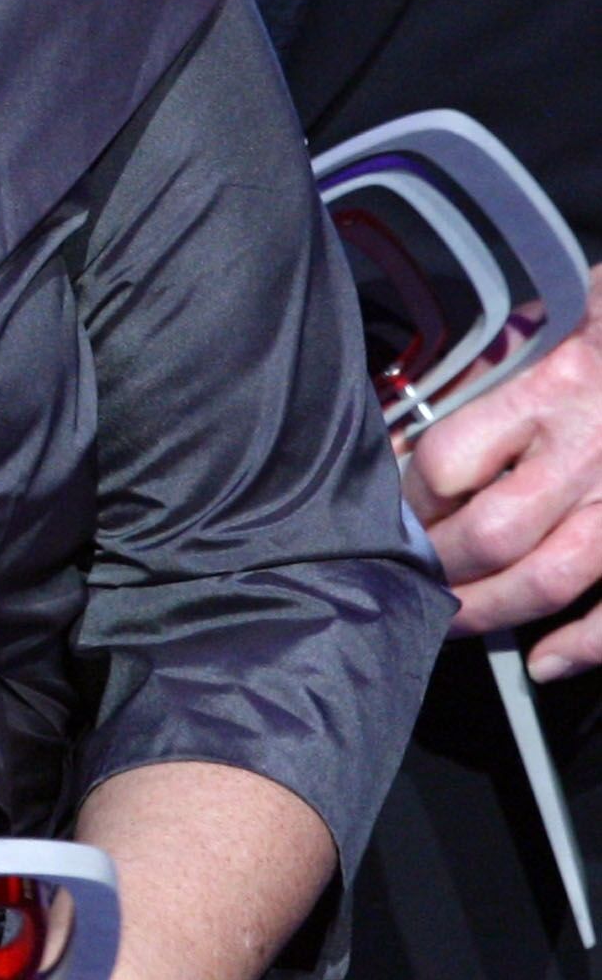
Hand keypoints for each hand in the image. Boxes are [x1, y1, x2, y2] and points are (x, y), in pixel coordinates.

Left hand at [405, 269, 601, 679]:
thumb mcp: (564, 318)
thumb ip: (498, 370)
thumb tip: (426, 420)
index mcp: (556, 388)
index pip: (448, 460)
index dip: (409, 495)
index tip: (396, 505)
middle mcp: (592, 452)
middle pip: (488, 533)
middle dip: (438, 564)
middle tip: (413, 572)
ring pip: (548, 579)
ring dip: (488, 609)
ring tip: (453, 618)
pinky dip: (583, 646)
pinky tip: (543, 661)